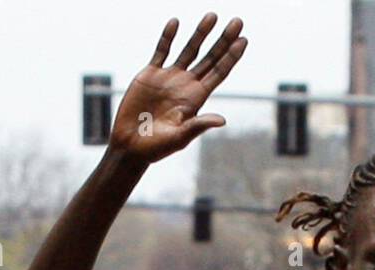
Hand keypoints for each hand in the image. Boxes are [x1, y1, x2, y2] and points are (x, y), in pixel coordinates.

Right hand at [109, 13, 246, 162]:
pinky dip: (167, 37)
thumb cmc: (156, 148)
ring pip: (189, 50)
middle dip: (224, 40)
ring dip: (200, 33)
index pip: (219, 73)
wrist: (130, 145)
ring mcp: (169, 78)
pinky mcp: (150, 75)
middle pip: (210, 57)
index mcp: (196, 99)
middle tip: (238, 21)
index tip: (244, 41)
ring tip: (212, 15)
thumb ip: (198, 125)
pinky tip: (176, 22)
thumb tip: (222, 120)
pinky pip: (161, 51)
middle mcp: (186, 86)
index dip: (231, 57)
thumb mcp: (179, 138)